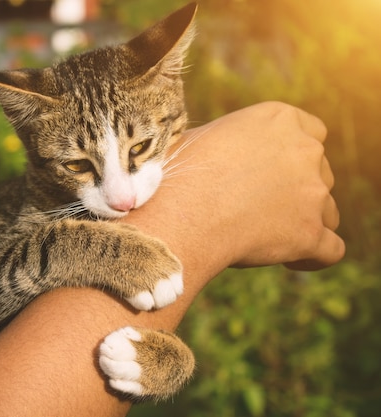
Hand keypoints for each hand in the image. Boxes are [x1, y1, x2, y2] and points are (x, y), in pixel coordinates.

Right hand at [132, 101, 343, 282]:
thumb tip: (222, 155)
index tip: (274, 172)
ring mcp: (313, 193)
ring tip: (269, 236)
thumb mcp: (202, 140)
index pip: (312, 131)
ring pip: (327, 210)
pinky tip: (291, 261)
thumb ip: (231, 142)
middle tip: (261, 209)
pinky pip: (330, 250)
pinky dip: (313, 256)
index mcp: (279, 119)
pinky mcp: (311, 233)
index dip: (295, 155)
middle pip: (319, 172)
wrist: (178, 214)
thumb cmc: (176, 176)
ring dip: (305, 221)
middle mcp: (304, 150)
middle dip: (297, 190)